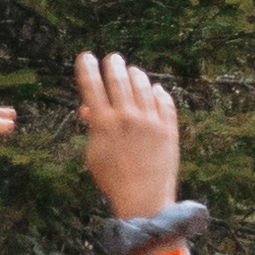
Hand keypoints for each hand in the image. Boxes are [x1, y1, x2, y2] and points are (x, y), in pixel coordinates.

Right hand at [77, 52, 182, 219]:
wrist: (144, 198)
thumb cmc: (113, 178)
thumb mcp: (94, 153)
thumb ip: (93, 127)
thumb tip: (90, 107)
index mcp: (104, 123)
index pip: (92, 87)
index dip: (87, 69)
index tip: (85, 56)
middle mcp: (128, 118)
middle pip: (119, 81)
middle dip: (114, 65)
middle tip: (112, 58)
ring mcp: (151, 122)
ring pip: (144, 87)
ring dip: (137, 76)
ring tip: (133, 71)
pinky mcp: (169, 128)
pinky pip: (165, 102)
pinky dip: (159, 93)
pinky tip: (156, 89)